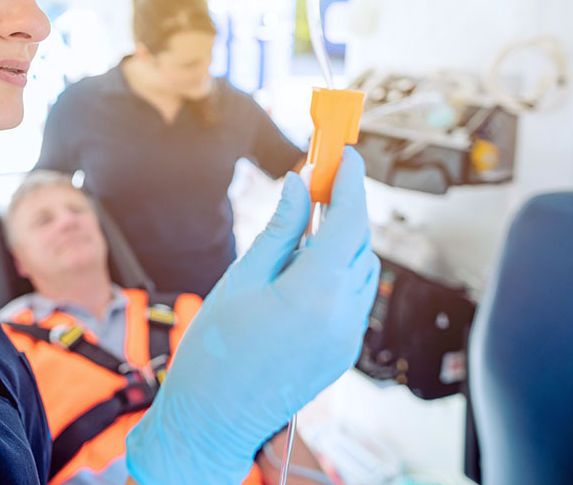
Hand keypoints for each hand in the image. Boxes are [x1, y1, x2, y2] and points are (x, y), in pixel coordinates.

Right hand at [126, 147, 377, 484]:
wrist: (212, 420)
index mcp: (315, 294)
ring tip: (306, 221)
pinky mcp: (341, 352)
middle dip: (345, 205)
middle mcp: (342, 316)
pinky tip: (304, 264)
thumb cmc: (215, 351)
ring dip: (342, 238)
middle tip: (319, 178)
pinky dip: (337, 269)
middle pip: (358, 242)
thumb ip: (279, 229)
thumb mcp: (242, 278)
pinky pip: (353, 297)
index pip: (349, 220)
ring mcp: (346, 338)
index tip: (342, 152)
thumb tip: (299, 187)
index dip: (349, 181)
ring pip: (360, 269)